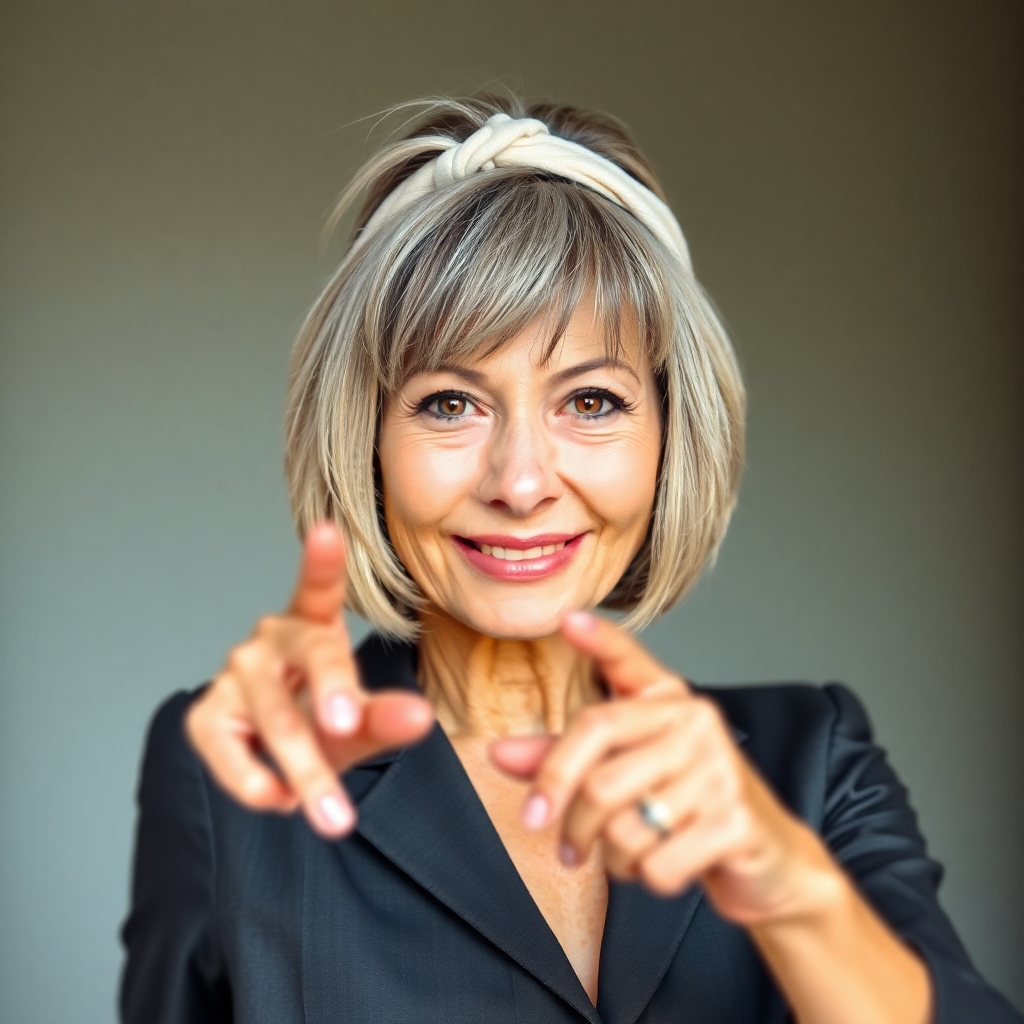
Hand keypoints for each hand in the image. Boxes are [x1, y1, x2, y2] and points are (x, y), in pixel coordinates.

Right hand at [185, 522, 434, 837]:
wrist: (279, 754)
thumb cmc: (324, 720)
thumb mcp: (363, 722)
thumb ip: (389, 719)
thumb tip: (422, 719)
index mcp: (313, 624)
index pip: (319, 588)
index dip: (322, 560)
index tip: (326, 529)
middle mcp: (271, 640)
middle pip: (311, 659)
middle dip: (332, 696)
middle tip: (347, 726)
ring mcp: (234, 675)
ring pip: (274, 719)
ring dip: (305, 770)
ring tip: (335, 819)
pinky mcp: (205, 716)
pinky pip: (230, 753)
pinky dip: (258, 785)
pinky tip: (282, 801)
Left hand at [490, 611, 839, 925]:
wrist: (766, 861)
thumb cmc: (683, 806)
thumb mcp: (626, 774)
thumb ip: (563, 760)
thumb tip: (498, 752)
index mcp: (667, 701)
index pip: (628, 661)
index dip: (599, 641)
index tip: (566, 620)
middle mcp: (696, 723)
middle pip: (597, 774)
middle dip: (570, 822)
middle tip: (562, 845)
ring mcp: (719, 769)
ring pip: (622, 825)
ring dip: (611, 857)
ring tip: (624, 855)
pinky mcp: (735, 820)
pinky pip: (657, 862)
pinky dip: (646, 879)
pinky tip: (660, 867)